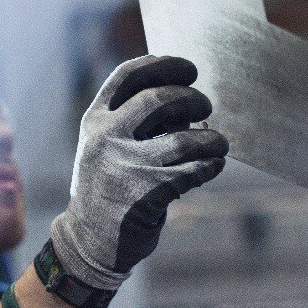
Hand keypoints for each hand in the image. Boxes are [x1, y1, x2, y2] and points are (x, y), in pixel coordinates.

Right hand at [49, 55, 228, 289]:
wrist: (89, 241)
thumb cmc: (108, 188)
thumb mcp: (105, 147)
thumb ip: (134, 122)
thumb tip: (187, 99)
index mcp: (94, 121)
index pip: (129, 76)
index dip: (164, 65)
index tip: (190, 70)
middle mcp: (104, 139)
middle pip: (158, 99)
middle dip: (192, 99)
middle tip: (206, 108)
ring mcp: (123, 166)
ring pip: (182, 140)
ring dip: (211, 141)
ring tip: (219, 145)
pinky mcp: (144, 194)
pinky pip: (191, 171)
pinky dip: (210, 165)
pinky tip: (213, 165)